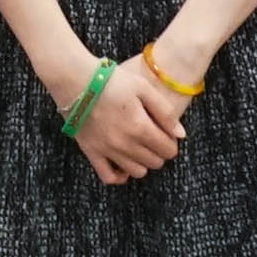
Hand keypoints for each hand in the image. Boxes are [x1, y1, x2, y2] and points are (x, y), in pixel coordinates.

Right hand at [54, 52, 190, 183]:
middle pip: (154, 162)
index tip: (167, 135)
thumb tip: (180, 134)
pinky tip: (123, 166)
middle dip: (159, 152)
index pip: (167, 149)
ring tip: (140, 148)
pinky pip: (108, 177)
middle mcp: (125, 144)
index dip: (172, 143)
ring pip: (137, 172)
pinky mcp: (91, 152)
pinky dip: (119, 176)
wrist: (75, 80)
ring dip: (143, 162)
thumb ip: (164, 111)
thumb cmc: (111, 80)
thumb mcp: (143, 87)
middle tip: (154, 139)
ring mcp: (107, 151)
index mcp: (140, 127)